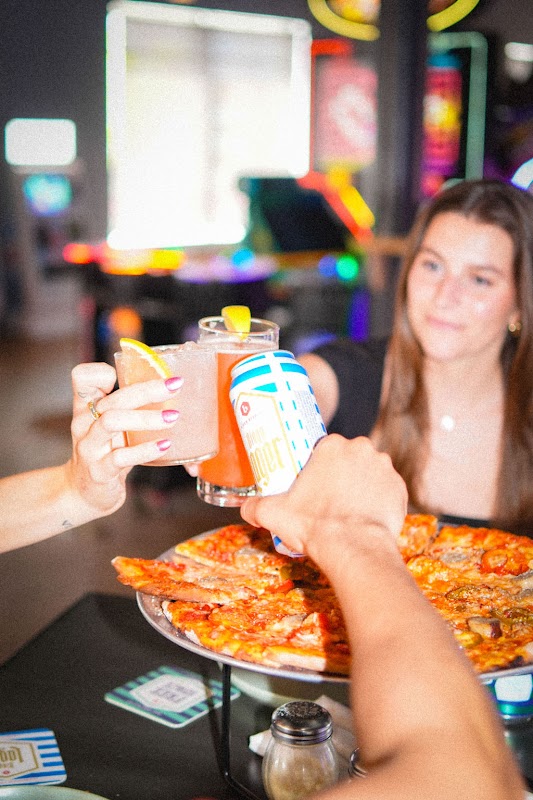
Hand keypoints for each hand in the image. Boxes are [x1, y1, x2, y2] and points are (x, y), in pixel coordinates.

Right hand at [66, 362, 182, 517]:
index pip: (82, 378)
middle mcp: (84, 424)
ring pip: (111, 422)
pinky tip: (165, 445)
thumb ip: (128, 406)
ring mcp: (90, 448)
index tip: (133, 371)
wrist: (82, 493)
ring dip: (146, 418)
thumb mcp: (109, 425)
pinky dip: (145, 450)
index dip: (101, 370)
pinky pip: (120, 458)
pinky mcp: (99, 471)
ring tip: (173, 417)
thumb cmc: (103, 453)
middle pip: (111, 398)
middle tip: (175, 385)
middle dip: (146, 389)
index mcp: (86, 408)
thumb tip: (169, 387)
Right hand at [241, 434, 407, 555]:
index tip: (314, 483)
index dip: (318, 466)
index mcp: (332, 445)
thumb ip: (255, 507)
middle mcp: (362, 449)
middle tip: (330, 497)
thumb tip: (245, 509)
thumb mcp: (274, 514)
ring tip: (350, 508)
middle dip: (341, 473)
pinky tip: (368, 515)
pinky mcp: (400, 488)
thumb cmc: (314, 525)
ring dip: (362, 484)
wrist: (354, 548)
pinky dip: (380, 499)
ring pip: (370, 471)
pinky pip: (388, 489)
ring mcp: (384, 467)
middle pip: (348, 457)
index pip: (324, 448)